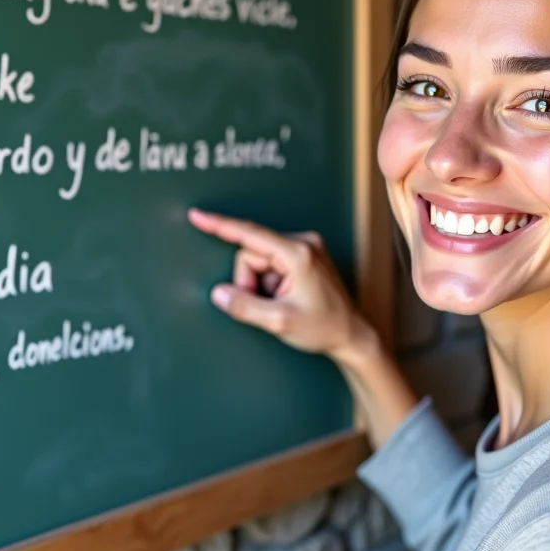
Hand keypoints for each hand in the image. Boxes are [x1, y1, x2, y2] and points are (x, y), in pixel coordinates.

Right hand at [187, 208, 371, 362]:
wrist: (351, 334)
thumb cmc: (324, 328)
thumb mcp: (280, 322)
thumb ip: (245, 306)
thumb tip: (220, 293)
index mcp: (298, 254)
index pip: (250, 235)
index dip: (220, 225)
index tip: (198, 216)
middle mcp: (303, 243)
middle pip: (252, 254)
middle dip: (250, 282)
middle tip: (267, 306)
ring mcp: (305, 247)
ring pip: (259, 260)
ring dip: (261, 285)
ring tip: (281, 303)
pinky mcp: (304, 255)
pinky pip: (271, 263)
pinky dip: (270, 282)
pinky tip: (286, 297)